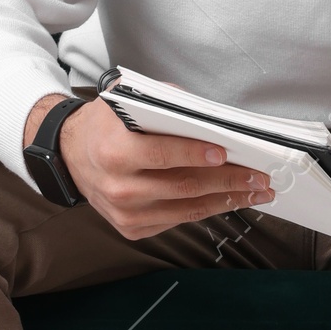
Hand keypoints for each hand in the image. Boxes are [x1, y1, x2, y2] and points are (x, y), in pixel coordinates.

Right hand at [23, 95, 272, 240]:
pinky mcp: (133, 229)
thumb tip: (208, 114)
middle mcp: (119, 188)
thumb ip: (164, 102)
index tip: (225, 152)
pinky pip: (178, 219)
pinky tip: (229, 199)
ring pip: (187, 209)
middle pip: (184, 187)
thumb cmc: (105, 125)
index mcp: (114, 152)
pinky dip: (207, 209)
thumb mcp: (124, 100)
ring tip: (256, 192)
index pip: (162, 155)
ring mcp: (126, 213)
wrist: (71, 156)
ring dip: (227, 201)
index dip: (195, 154)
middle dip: (228, 182)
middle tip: (259, 176)